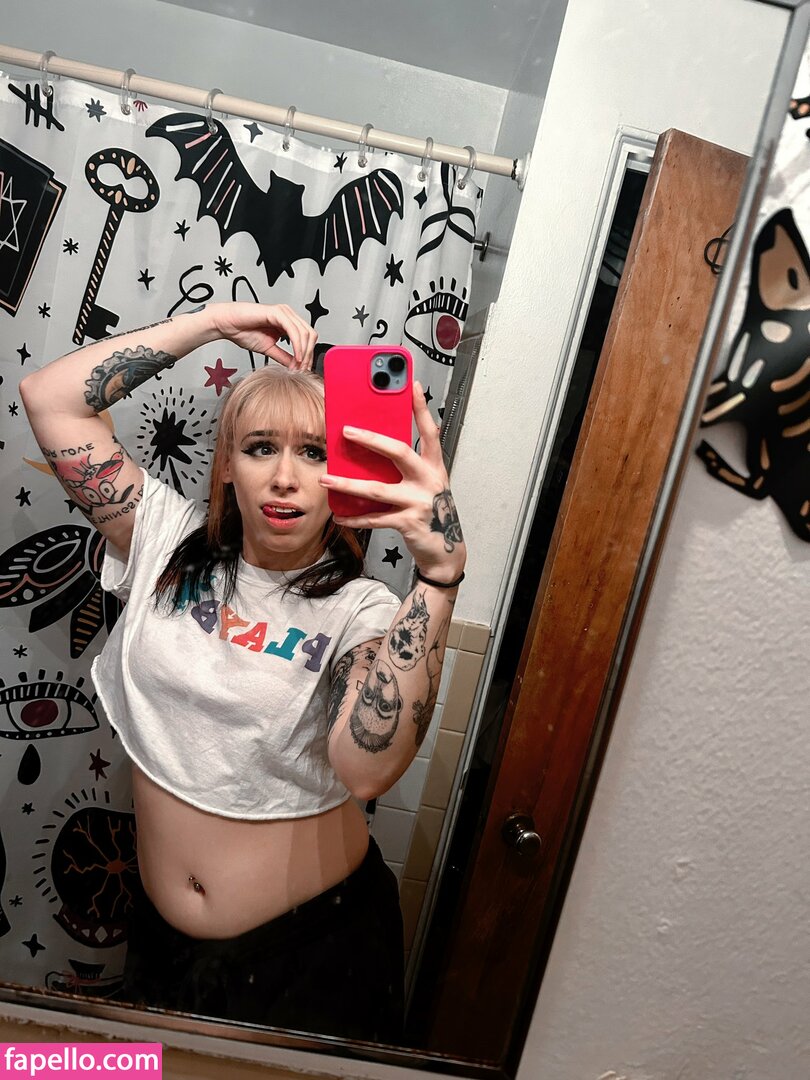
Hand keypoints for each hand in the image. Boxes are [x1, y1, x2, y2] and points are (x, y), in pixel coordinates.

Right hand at [209, 302, 316, 369]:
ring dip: (304, 353)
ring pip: (305, 333)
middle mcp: (288, 315)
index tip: (304, 370)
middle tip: (303, 370)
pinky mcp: (277, 313)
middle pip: (310, 335)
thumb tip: (295, 366)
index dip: (309, 355)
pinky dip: (297, 346)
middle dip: (309, 355)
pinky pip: (294, 330)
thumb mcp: (269, 349)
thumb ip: (283, 356)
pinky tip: (296, 357)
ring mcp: (284, 312)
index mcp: (288, 321)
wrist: (226, 324)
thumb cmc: (243, 331)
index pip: (308, 338)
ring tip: (298, 366)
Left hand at [319, 382, 466, 582]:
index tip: (413, 385)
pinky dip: (355, 518)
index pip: (429, 430)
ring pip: (378, 489)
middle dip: (371, 439)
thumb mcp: (425, 483)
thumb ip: (407, 466)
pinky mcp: (408, 523)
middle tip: (347, 430)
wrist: (445, 548)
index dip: (421, 408)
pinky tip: (339, 516)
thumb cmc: (431, 510)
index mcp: (434, 466)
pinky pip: (375, 518)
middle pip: (398, 452)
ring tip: (326, 479)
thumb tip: (375, 447)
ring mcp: (419, 502)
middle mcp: (429, 480)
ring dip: (348, 484)